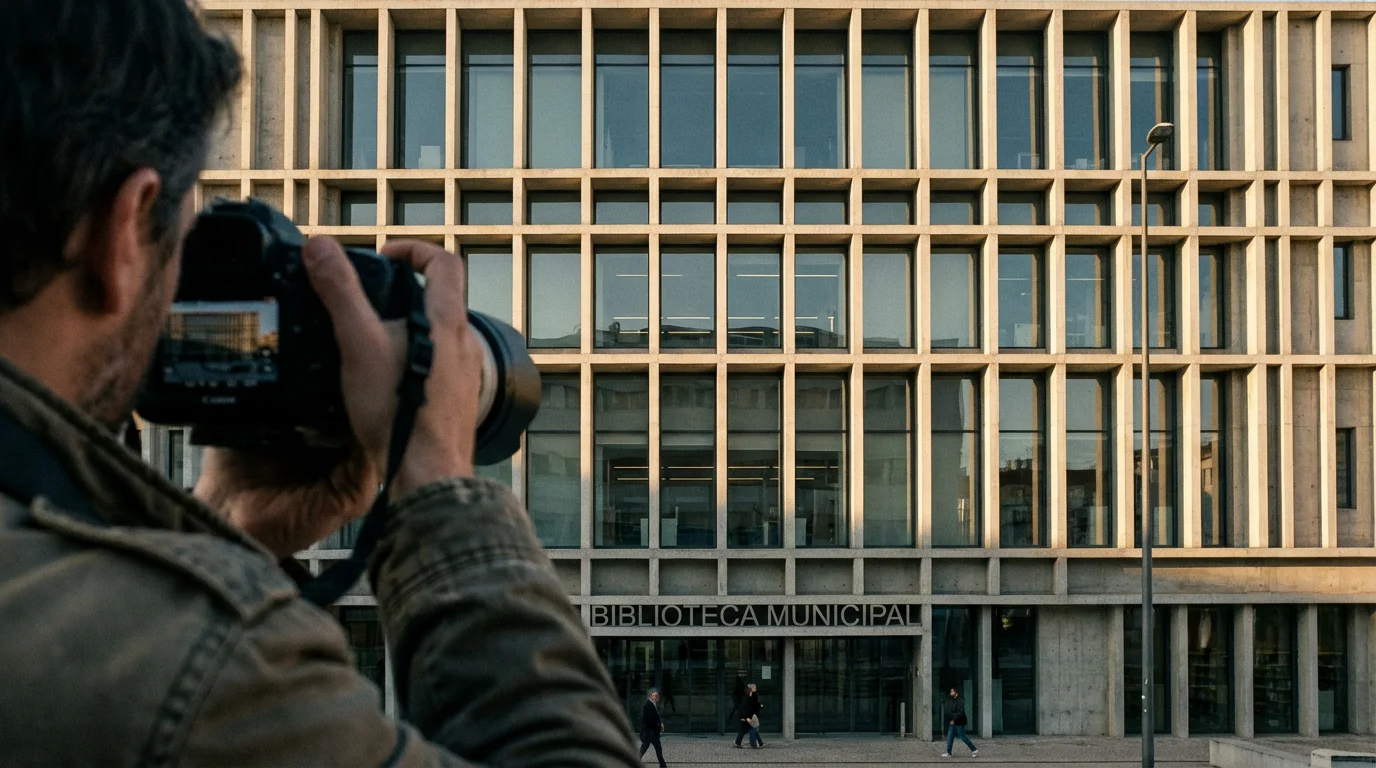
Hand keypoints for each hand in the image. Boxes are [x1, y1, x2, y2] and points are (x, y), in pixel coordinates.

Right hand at [194, 237, 480, 556]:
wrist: (427, 473)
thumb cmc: (399, 411)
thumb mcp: (358, 344)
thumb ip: (340, 293)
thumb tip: (320, 247)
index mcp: (447, 321)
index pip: (443, 262)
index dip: (413, 250)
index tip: (384, 257)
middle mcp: (466, 344)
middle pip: (441, 299)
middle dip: (403, 294)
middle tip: (367, 303)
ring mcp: (467, 374)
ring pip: (440, 336)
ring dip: (408, 330)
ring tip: (370, 344)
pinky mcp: (460, 401)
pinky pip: (439, 368)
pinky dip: (415, 362)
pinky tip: (386, 383)